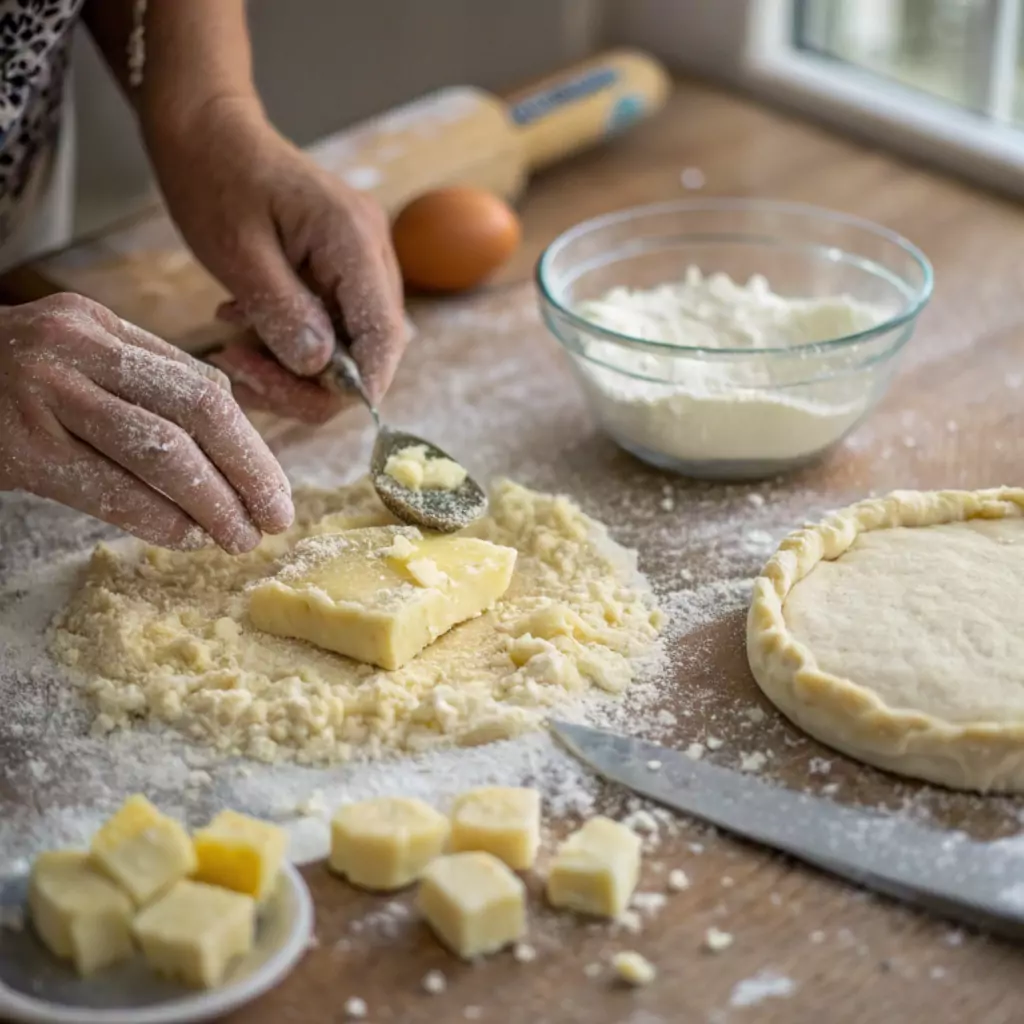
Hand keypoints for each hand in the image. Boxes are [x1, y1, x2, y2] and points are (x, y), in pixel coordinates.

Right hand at [0, 294, 293, 551]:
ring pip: (160, 451)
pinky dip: (156, 517)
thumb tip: (230, 446)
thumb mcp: (74, 361)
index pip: (200, 385)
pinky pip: (108, 487)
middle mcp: (76, 349)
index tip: (273, 484)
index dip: (249, 441)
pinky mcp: (19, 448)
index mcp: (100, 326)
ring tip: (240, 537)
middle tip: (277, 516)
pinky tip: (185, 538)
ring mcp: (44, 394)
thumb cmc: (3, 384)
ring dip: (213, 501)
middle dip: (249, 470)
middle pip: (195, 410)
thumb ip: (144, 388)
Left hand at [146, 98, 406, 421]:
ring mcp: (360, 262)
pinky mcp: (340, 270)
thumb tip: (319, 368)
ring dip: (292, 366)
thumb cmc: (213, 174)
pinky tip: (244, 328)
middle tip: (240, 372)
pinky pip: (329, 327)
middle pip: (368, 350)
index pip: (383, 335)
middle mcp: (371, 253)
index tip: (303, 408)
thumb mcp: (236, 250)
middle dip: (307, 380)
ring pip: (347, 346)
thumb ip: (282, 310)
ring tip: (232, 350)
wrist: (206, 127)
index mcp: (354, 241)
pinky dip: (289, 343)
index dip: (357, 385)